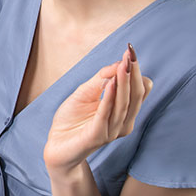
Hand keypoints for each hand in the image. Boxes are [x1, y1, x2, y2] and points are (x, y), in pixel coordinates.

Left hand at [44, 44, 152, 174]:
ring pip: (123, 104)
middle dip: (133, 74)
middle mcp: (123, 123)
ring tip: (123, 64)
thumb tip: (118, 62)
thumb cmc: (72, 118)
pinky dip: (109, 98)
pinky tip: (111, 83)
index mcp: (124, 113)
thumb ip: (101, 79)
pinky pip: (106, 114)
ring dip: (123, 83)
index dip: (136, 71)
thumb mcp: (86, 92)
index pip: (140, 90)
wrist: (56, 144)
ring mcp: (112, 131)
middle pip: (135, 96)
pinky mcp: (98, 136)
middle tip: (131, 54)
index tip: (131, 51)